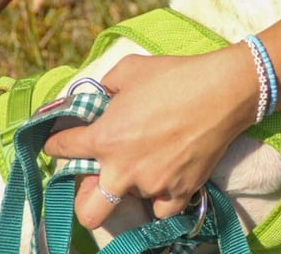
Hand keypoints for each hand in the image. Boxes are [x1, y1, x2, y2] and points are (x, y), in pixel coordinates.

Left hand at [44, 45, 255, 227]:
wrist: (223, 91)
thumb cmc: (175, 76)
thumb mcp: (130, 69)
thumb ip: (105, 86)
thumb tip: (100, 97)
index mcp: (105, 137)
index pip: (62, 149)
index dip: (58, 142)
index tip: (62, 140)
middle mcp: (123, 169)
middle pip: (87, 210)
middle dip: (85, 197)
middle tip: (97, 177)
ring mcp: (152, 184)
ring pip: (130, 201)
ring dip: (132, 184)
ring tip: (147, 160)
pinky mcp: (180, 191)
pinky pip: (162, 209)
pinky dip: (162, 197)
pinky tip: (166, 176)